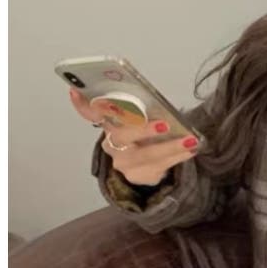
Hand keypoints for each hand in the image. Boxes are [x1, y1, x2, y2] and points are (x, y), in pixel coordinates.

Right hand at [69, 87, 199, 185]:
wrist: (142, 169)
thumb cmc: (140, 137)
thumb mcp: (136, 120)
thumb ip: (136, 109)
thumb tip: (153, 97)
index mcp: (108, 125)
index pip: (91, 113)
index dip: (82, 104)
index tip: (75, 91)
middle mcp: (111, 144)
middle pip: (123, 136)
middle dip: (144, 130)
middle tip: (164, 125)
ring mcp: (124, 163)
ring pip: (148, 156)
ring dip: (172, 148)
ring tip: (191, 140)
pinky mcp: (138, 176)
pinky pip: (160, 167)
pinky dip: (177, 157)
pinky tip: (191, 150)